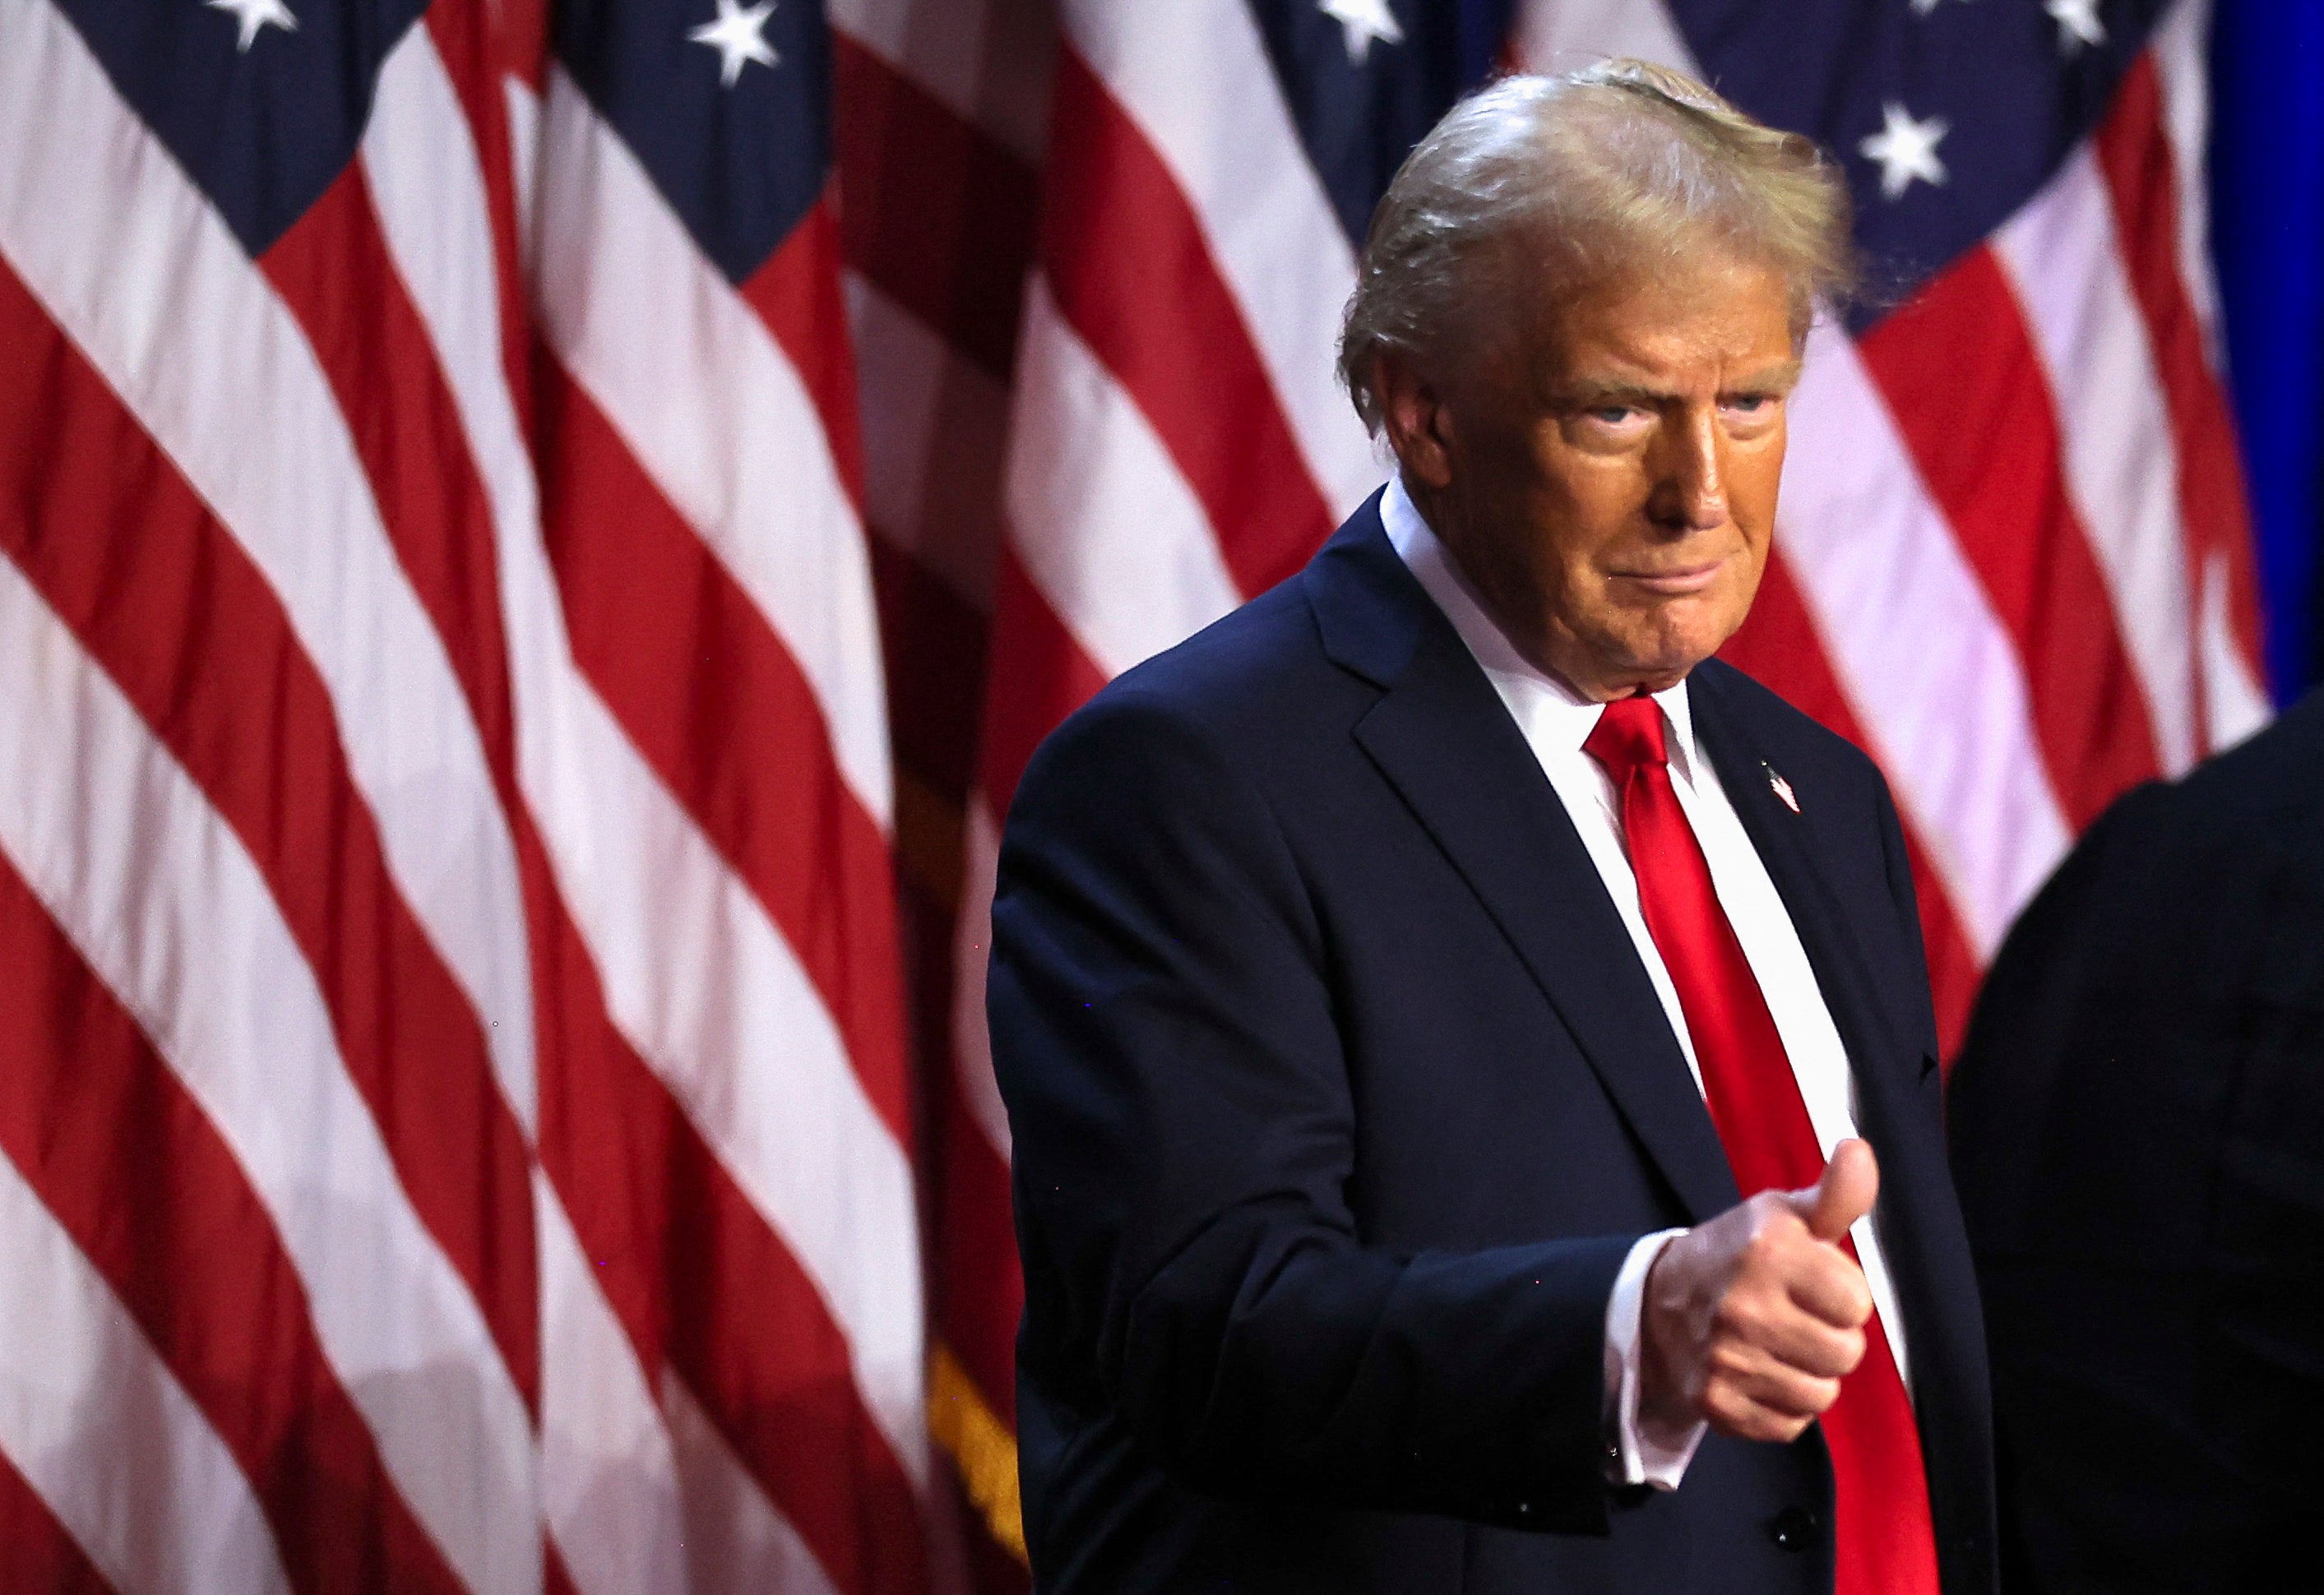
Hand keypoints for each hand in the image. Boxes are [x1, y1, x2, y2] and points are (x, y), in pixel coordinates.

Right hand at [1637, 1139, 1878, 1444]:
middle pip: (1845, 1355)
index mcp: (1768, 1251)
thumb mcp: (1784, 1216)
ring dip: (1808, 1375)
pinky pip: (1788, 1425)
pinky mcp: (1715, 1402)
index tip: (1813, 1284)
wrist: (1660, 1303)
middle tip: (1798, 1318)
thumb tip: (1858, 1149)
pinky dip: (1781, 1406)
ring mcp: (1726, 1358)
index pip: (1857, 1304)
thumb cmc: (1740, 1255)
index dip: (1842, 1295)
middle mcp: (1744, 1306)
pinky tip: (1760, 1374)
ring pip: (1820, 1395)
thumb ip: (1836, 1194)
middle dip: (1830, 1338)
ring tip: (1779, 1347)